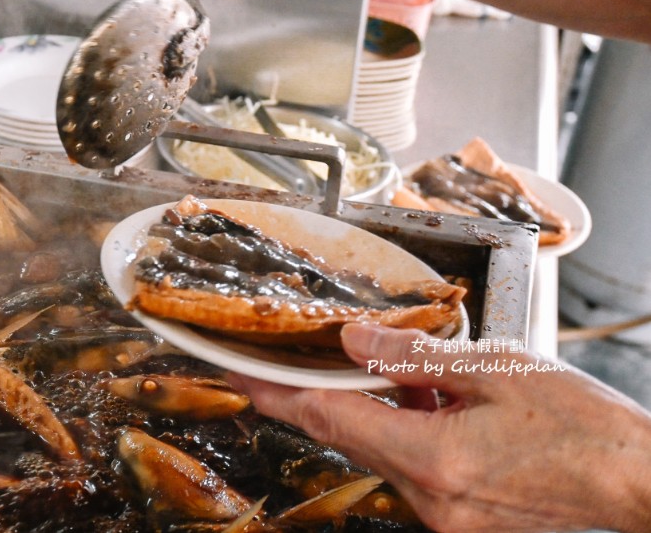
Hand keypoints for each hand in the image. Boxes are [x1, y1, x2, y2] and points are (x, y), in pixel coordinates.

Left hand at [227, 323, 650, 532]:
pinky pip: (419, 471)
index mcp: (431, 458)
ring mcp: (450, 519)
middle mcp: (431, 500)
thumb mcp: (497, 371)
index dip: (277, 394)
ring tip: (415, 376)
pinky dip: (415, 434)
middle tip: (301, 362)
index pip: (328, 418)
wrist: (647, 491)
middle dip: (325, 397)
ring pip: (387, 452)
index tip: (241, 376)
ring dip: (383, 412)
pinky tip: (442, 406)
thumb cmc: (589, 431)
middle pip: (352, 437)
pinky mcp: (468, 523)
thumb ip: (416, 356)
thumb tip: (354, 339)